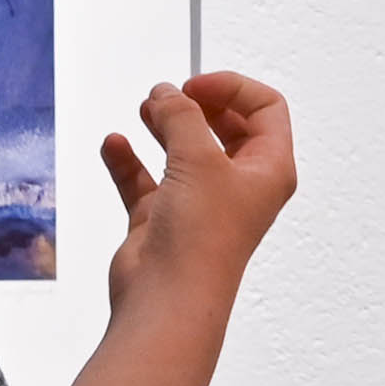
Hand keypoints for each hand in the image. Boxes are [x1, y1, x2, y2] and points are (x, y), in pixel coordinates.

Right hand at [93, 70, 295, 320]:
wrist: (167, 298)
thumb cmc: (202, 240)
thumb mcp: (198, 157)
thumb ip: (182, 115)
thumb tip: (167, 94)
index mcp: (269, 170)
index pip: (266, 109)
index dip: (232, 88)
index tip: (196, 86)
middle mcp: (239, 186)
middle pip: (226, 126)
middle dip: (196, 104)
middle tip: (169, 96)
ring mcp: (200, 203)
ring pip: (184, 151)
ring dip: (164, 126)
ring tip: (145, 110)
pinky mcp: (163, 220)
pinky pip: (145, 180)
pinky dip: (129, 160)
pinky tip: (115, 144)